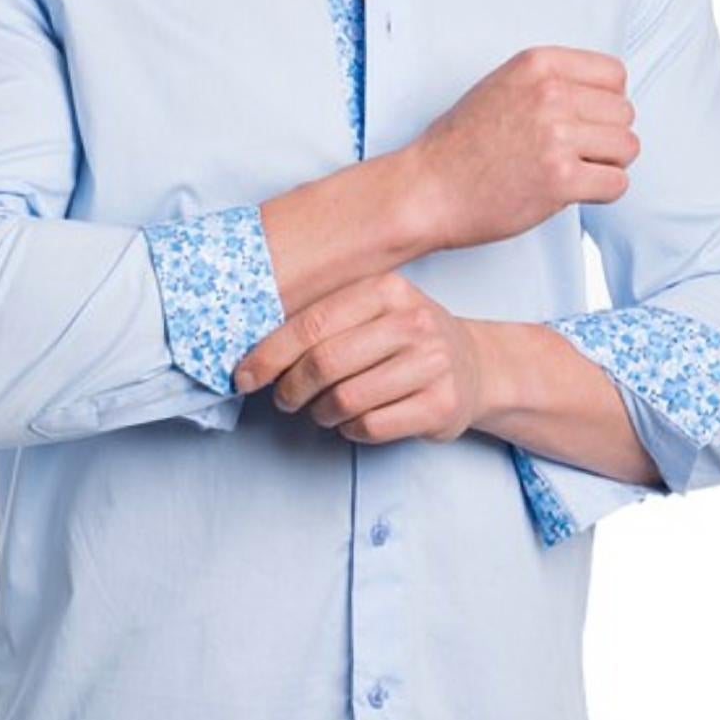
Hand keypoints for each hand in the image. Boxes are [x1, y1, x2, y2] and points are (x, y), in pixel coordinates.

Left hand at [233, 271, 486, 444]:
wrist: (476, 366)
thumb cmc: (407, 339)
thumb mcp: (374, 309)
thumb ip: (324, 319)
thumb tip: (253, 349)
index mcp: (387, 289)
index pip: (311, 324)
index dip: (268, 355)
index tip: (244, 376)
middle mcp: (414, 322)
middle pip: (324, 364)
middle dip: (290, 389)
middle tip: (283, 399)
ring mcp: (432, 364)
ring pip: (345, 400)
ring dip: (320, 413)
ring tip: (322, 410)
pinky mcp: (441, 405)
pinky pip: (371, 426)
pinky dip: (349, 430)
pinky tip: (352, 420)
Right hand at [406, 45, 638, 251]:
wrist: (426, 189)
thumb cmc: (460, 145)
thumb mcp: (502, 86)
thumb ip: (551, 82)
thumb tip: (604, 93)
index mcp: (538, 64)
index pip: (614, 73)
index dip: (606, 101)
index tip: (586, 120)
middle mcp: (550, 94)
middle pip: (624, 112)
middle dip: (606, 136)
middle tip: (573, 153)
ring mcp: (556, 136)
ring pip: (627, 147)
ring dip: (606, 164)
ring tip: (571, 170)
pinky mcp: (560, 179)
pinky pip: (617, 183)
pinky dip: (601, 192)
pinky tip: (571, 191)